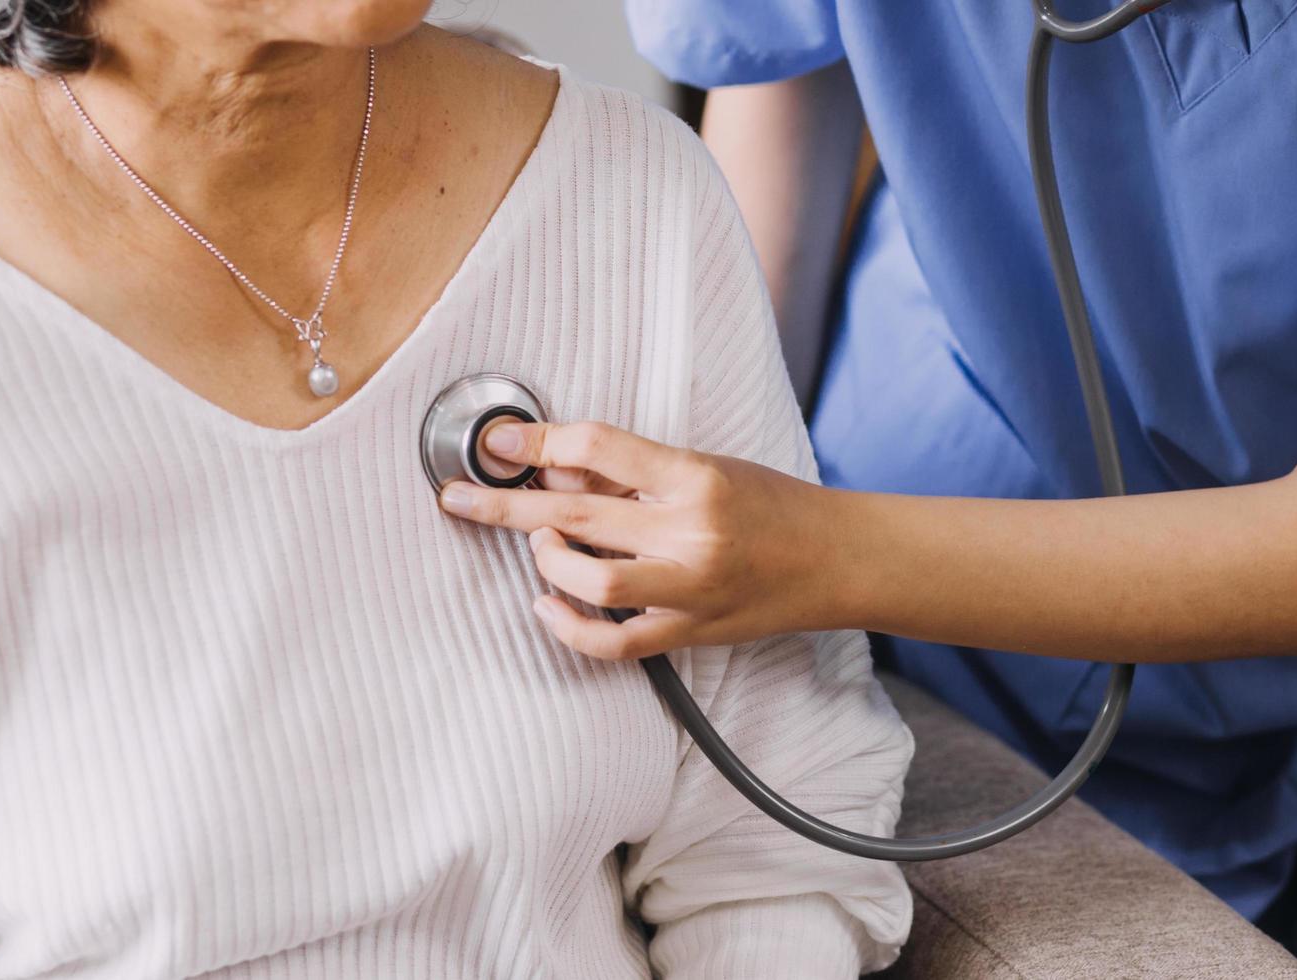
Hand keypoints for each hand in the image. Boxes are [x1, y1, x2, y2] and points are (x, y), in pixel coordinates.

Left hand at [437, 421, 853, 659]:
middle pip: (576, 517)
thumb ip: (633, 473)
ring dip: (549, 562)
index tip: (500, 443)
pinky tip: (547, 603)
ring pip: (589, 582)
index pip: (598, 449)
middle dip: (506, 506)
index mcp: (697, 478)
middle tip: (461, 496)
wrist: (836, 560)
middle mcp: (692, 535)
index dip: (538, 443)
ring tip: (543, 546)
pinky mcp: (689, 632)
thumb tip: (555, 470)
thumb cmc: (774, 505)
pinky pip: (613, 642)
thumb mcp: (707, 466)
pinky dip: (568, 627)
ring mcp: (690, 590)